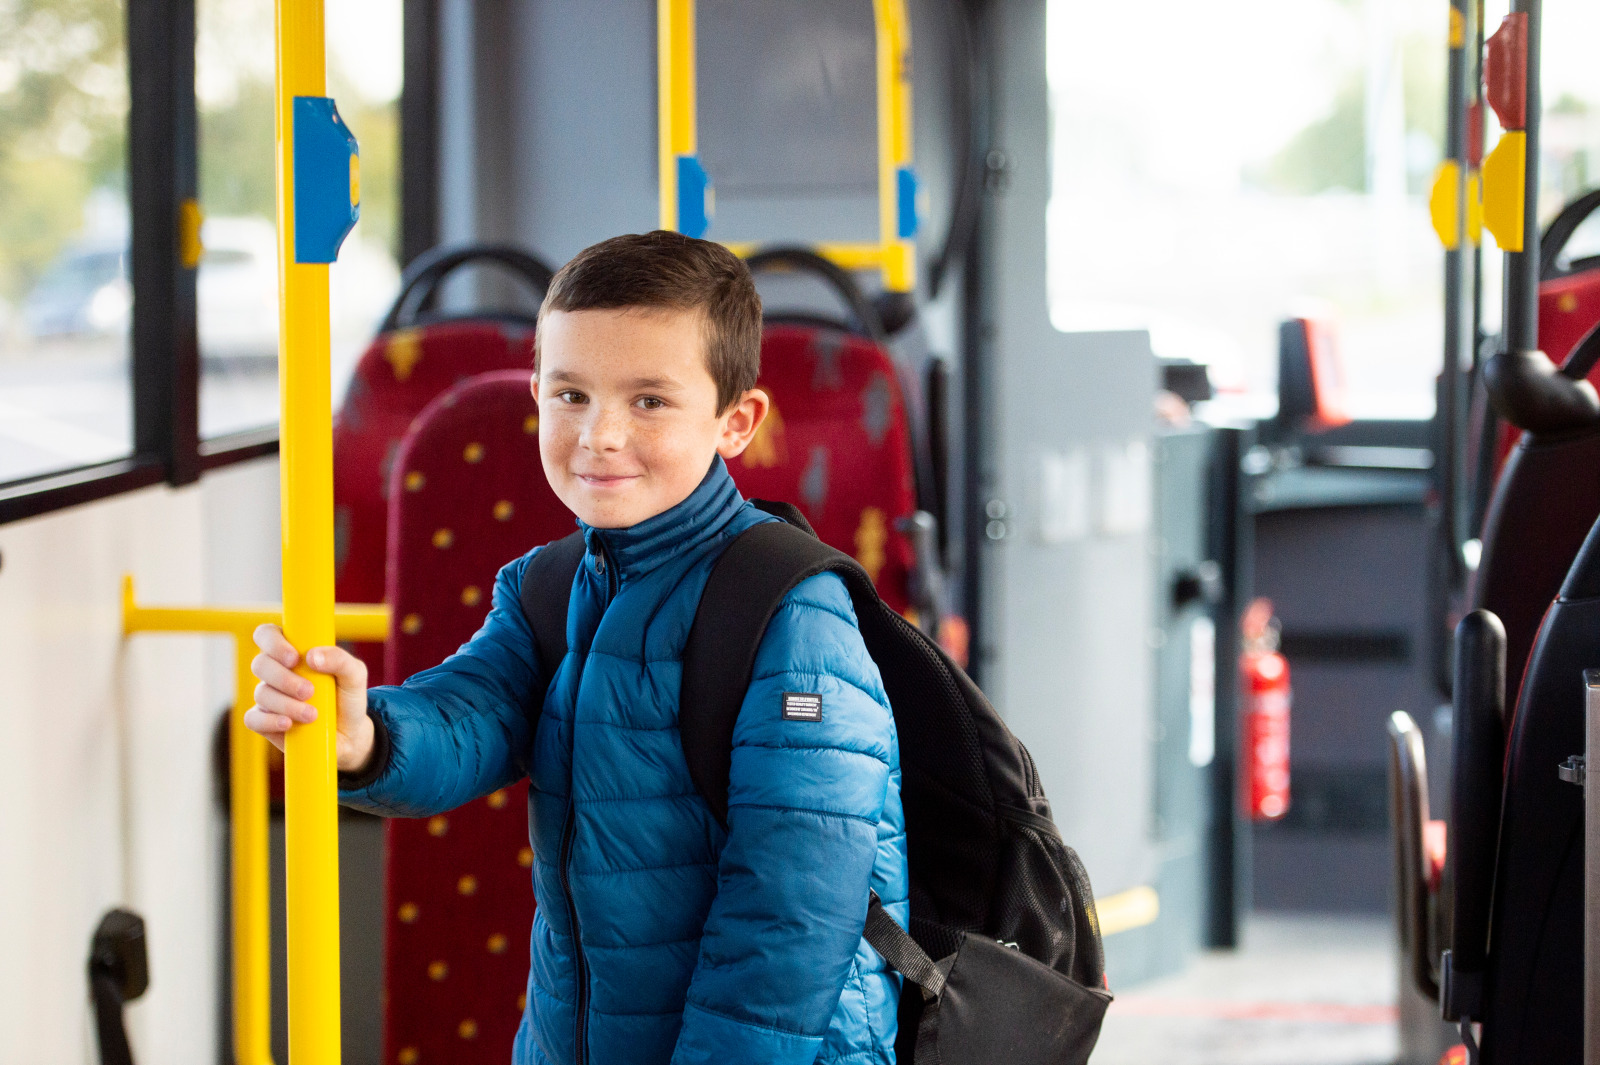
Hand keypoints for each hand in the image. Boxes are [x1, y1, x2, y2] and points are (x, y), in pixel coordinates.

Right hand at [244, 623, 375, 773]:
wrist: (348, 733)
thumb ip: (340, 660)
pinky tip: (288, 724)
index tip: (294, 658)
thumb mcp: (355, 675)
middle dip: (284, 678)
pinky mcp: (264, 720)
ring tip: (312, 714)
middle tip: (309, 691)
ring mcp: (268, 695)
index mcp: (292, 650)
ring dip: (286, 704)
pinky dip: (270, 721)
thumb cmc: (348, 697)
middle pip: (260, 664)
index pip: (267, 634)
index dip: (273, 642)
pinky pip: (253, 718)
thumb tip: (313, 656)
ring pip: (261, 693)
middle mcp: (275, 670)